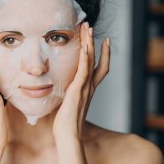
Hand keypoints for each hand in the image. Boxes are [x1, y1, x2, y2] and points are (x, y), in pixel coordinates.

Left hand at [52, 22, 110, 139]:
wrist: (67, 136)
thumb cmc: (65, 124)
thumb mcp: (68, 105)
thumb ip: (68, 96)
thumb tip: (60, 92)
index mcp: (87, 90)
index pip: (99, 68)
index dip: (103, 53)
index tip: (102, 40)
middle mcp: (89, 87)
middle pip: (96, 59)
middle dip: (94, 42)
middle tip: (91, 27)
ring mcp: (84, 88)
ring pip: (90, 61)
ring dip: (89, 44)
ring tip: (88, 29)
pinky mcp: (77, 91)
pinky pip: (83, 72)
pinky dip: (85, 59)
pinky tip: (85, 47)